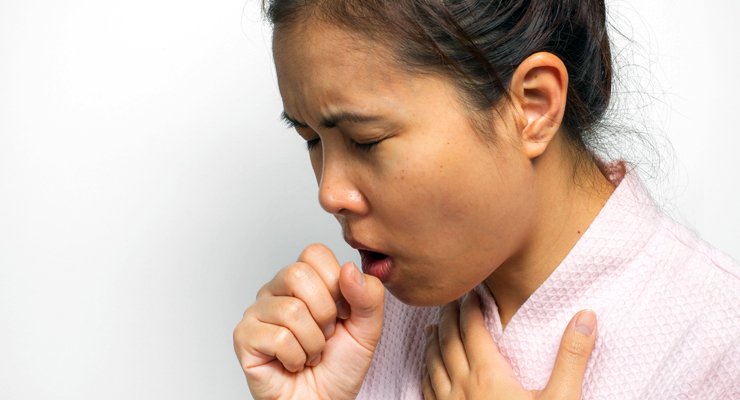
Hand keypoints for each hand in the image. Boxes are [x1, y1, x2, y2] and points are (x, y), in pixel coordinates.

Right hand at [233, 244, 384, 399]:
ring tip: (310, 353)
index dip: (336, 284)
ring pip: (290, 310)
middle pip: (297, 274)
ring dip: (313, 343)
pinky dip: (296, 357)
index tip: (342, 312)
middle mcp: (276, 290)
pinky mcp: (244, 337)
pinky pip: (277, 337)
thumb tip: (350, 269)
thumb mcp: (368, 328)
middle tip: (325, 334)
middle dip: (324, 313)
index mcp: (304, 280)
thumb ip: (369, 295)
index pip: (314, 253)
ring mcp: (257, 312)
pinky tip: (293, 363)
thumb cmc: (339, 366)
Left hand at [422, 291, 596, 399]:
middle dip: (448, 316)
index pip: (472, 328)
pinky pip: (426, 389)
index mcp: (489, 375)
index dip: (470, 305)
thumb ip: (572, 357)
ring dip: (432, 340)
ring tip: (434, 326)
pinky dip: (425, 370)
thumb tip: (586, 317)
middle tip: (451, 300)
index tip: (473, 290)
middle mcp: (462, 387)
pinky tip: (427, 369)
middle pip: (447, 340)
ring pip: (432, 362)